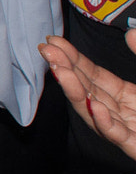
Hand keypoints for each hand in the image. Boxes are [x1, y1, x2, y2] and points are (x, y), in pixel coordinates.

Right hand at [41, 32, 135, 163]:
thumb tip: (130, 33)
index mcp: (129, 98)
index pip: (94, 77)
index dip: (73, 60)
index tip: (53, 43)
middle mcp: (126, 115)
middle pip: (90, 92)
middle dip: (66, 71)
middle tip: (47, 51)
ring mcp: (133, 133)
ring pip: (98, 114)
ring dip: (78, 93)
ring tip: (60, 71)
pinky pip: (123, 139)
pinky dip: (108, 126)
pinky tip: (98, 109)